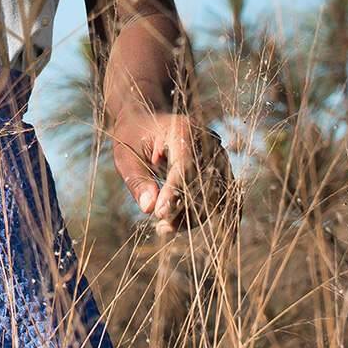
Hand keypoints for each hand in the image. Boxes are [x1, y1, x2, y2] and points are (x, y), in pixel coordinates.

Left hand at [110, 107, 233, 233]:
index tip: (159, 214)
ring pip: (215, 196)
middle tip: (160, 227)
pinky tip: (184, 225)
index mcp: (183, 129)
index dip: (174, 192)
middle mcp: (208, 141)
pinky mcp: (221, 170)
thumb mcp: (125, 154)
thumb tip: (150, 209)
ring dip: (194, 217)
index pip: (184, 166)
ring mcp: (218, 155)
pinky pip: (219, 199)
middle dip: (184, 210)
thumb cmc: (133, 136)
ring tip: (165, 228)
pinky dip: (203, 215)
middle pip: (204, 184)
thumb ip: (137, 180)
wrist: (146, 119)